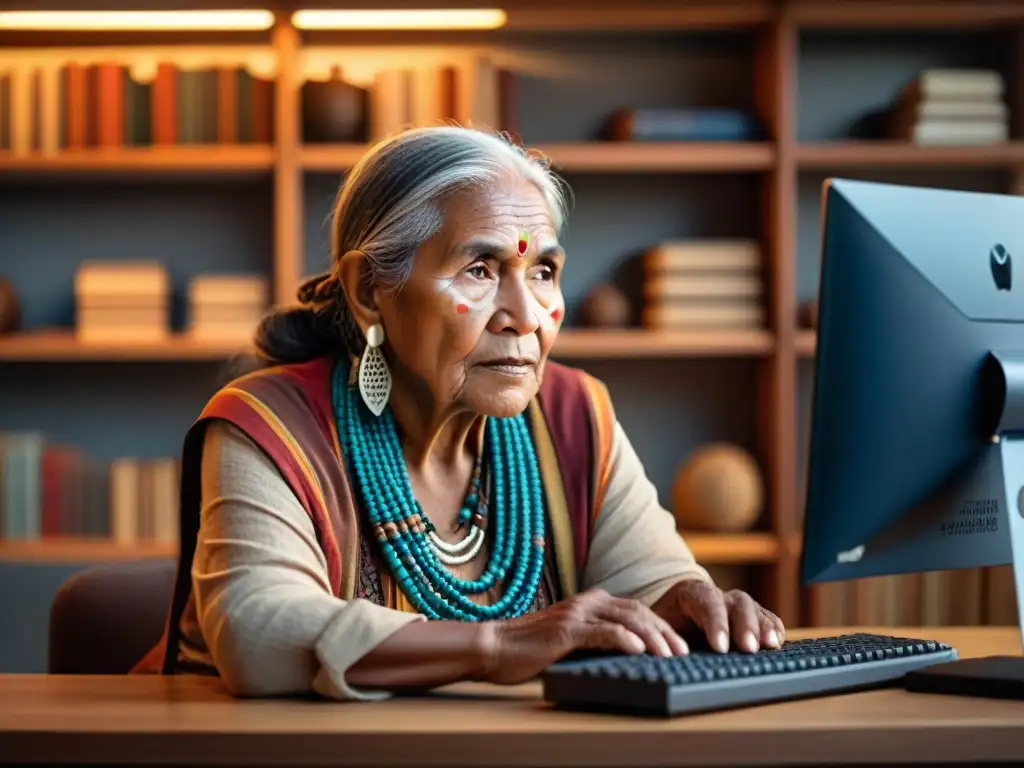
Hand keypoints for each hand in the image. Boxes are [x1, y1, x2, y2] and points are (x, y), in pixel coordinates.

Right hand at [478, 588, 688, 684]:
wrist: (495, 647)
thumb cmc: (530, 649)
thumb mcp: (570, 642)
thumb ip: (595, 641)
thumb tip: (627, 657)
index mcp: (590, 603)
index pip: (635, 610)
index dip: (660, 626)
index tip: (679, 645)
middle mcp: (586, 602)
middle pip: (637, 612)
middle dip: (664, 632)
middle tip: (684, 652)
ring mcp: (576, 613)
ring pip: (626, 620)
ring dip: (652, 637)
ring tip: (670, 655)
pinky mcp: (566, 629)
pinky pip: (602, 632)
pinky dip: (624, 639)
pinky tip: (639, 650)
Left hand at [651, 578, 785, 653]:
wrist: (677, 614)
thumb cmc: (667, 623)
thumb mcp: (659, 627)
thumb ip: (665, 638)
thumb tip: (666, 656)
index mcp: (693, 593)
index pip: (707, 601)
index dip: (715, 623)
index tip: (719, 648)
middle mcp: (719, 596)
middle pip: (736, 603)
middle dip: (744, 625)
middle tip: (748, 649)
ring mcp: (737, 605)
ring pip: (753, 608)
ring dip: (763, 627)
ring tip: (770, 646)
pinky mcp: (752, 617)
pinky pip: (766, 618)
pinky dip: (773, 629)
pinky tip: (777, 642)